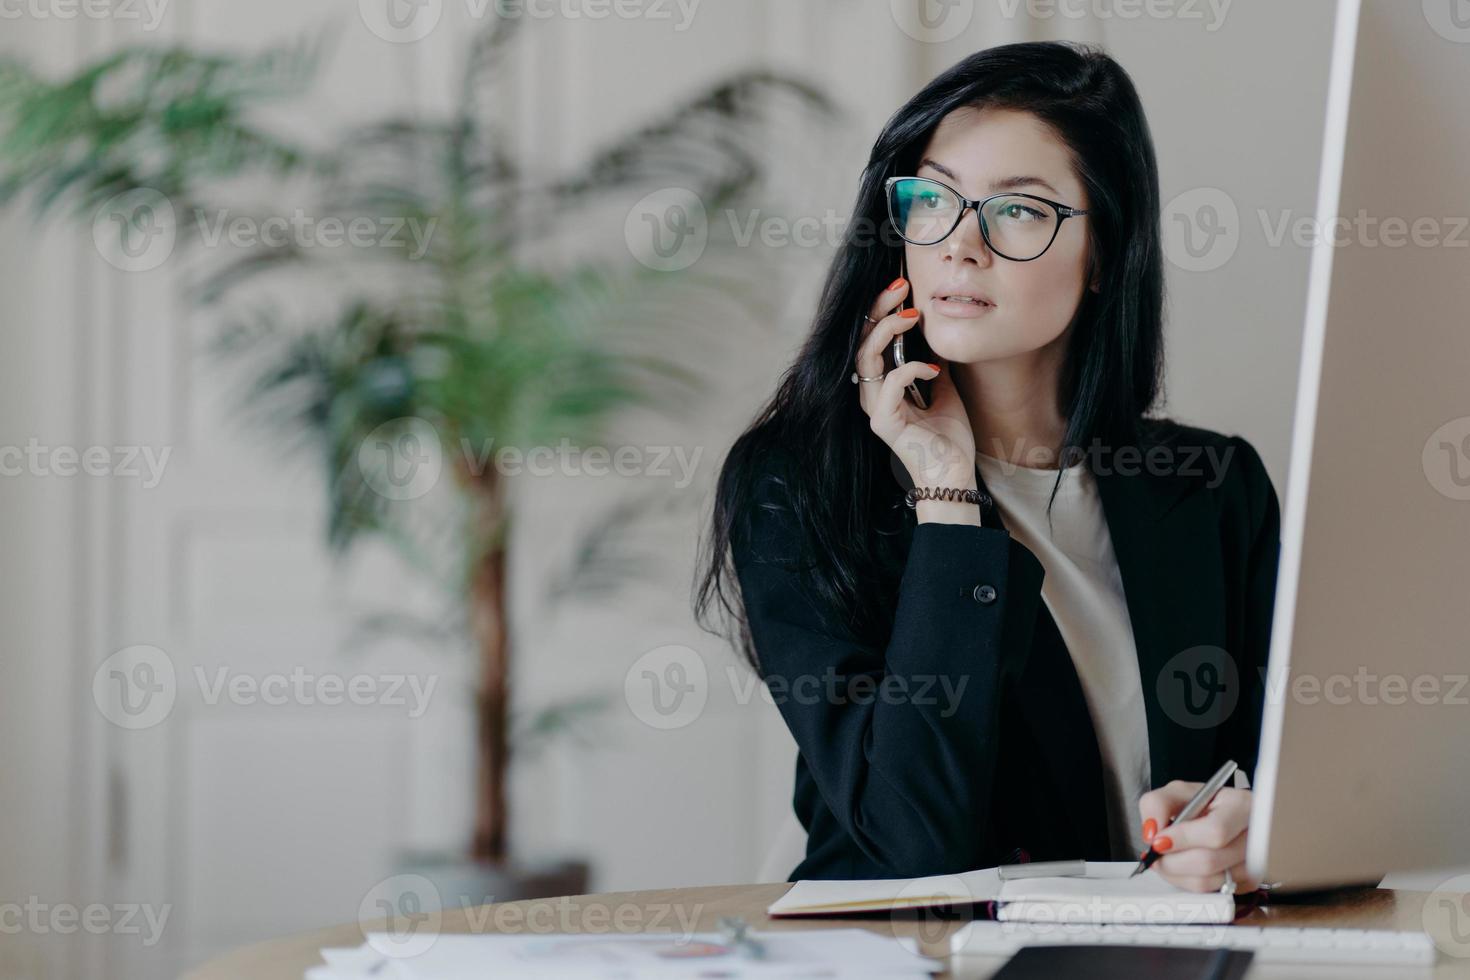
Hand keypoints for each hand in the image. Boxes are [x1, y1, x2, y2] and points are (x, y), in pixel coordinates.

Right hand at [855, 277, 975, 488]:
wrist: (953, 475)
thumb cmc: (948, 438)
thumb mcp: (944, 390)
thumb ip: (933, 364)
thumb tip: (936, 337)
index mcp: (882, 386)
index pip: (872, 339)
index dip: (883, 310)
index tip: (903, 285)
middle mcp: (872, 394)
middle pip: (862, 341)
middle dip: (879, 309)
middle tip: (901, 285)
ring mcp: (874, 408)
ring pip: (865, 357)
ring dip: (887, 330)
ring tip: (912, 315)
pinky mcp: (883, 422)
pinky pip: (890, 383)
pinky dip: (911, 369)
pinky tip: (933, 369)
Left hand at [1137, 781, 1260, 892]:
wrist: (1224, 816)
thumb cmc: (1205, 803)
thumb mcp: (1177, 792)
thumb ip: (1157, 804)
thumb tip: (1152, 833)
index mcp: (1241, 806)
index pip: (1215, 831)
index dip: (1182, 840)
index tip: (1158, 841)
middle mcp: (1255, 837)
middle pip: (1209, 861)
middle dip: (1172, 862)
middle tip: (1155, 855)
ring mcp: (1255, 863)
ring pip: (1208, 881)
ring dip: (1176, 874)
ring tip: (1166, 859)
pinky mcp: (1248, 883)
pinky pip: (1211, 891)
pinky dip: (1188, 882)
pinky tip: (1183, 866)